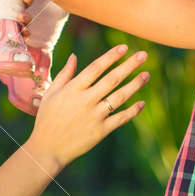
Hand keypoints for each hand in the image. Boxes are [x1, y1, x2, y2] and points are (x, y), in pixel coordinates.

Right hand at [25, 44, 148, 170]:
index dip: (111, 56)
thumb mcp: (51, 93)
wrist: (48, 148)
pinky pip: (120, 118)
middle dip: (129, 65)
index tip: (124, 47)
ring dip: (135, 85)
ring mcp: (95, 116)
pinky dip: (132, 111)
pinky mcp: (101, 131)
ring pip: (119, 97)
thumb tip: (74, 56)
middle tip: (144, 55)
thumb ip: (65, 74)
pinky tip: (142, 103)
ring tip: (146, 75)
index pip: (96, 67)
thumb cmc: (47, 119)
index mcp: (73, 89)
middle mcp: (86, 100)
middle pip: (112, 79)